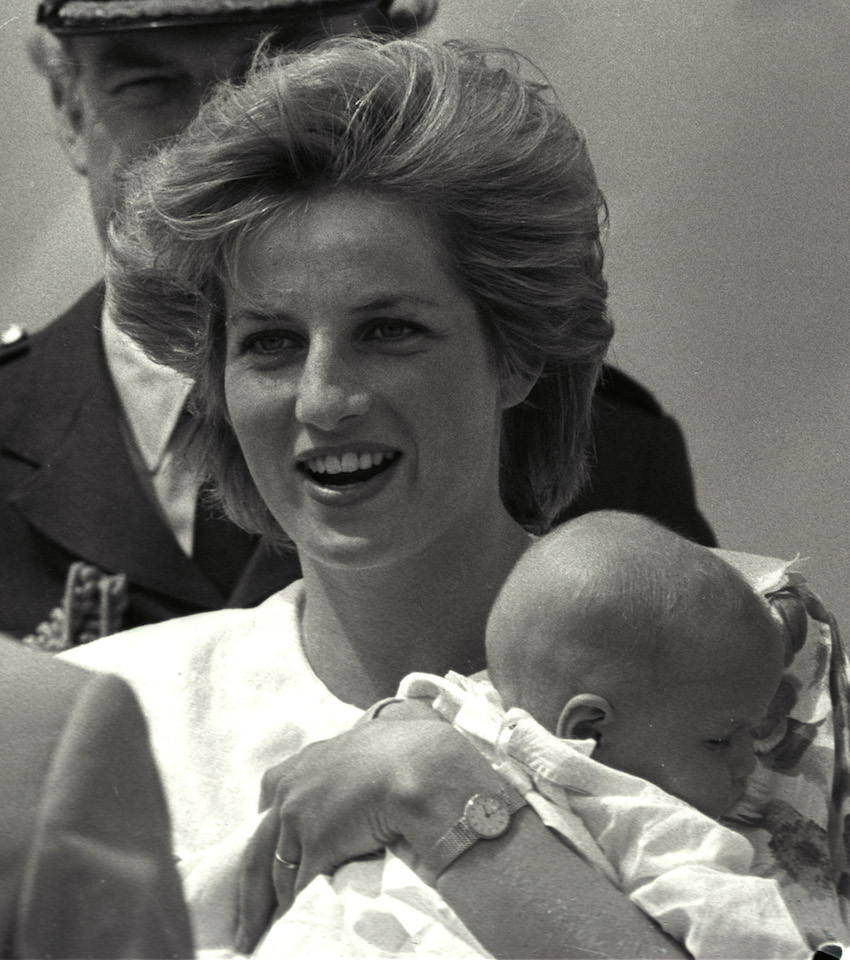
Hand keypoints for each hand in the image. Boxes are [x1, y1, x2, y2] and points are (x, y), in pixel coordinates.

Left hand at [234, 715, 498, 953]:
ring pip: (273, 874)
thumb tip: (367, 771)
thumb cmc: (408, 752)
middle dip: (250, 891)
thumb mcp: (368, 747)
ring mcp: (298, 817)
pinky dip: (297, 911)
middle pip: (257, 848)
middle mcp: (290, 787)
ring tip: (262, 937)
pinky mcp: (313, 846)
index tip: (269, 861)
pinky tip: (297, 928)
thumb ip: (353, 764)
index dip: (270, 838)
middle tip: (245, 925)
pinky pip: (300, 889)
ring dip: (268, 909)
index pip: (271, 806)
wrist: (421, 766)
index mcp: (301, 763)